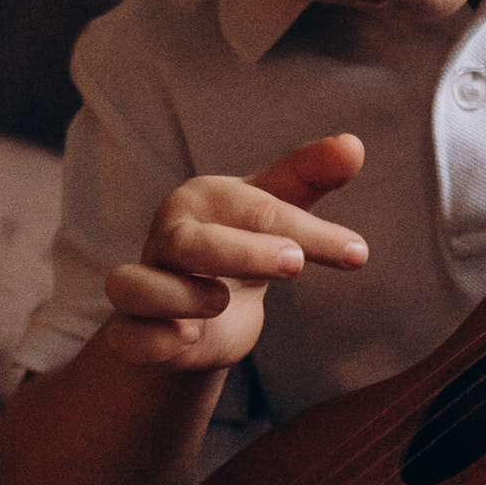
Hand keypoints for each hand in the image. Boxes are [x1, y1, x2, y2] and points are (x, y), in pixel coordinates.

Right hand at [100, 131, 368, 370]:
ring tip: (221, 301)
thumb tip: (354, 145)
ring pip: (134, 285)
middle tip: (295, 263)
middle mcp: (166, 239)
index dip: (307, 230)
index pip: (254, 209)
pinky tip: (186, 339)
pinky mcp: (132, 333)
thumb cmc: (238, 246)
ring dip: (178, 296)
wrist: (195, 312)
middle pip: (189, 242)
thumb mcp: (273, 209)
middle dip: (241, 251)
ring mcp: (143, 286)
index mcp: (202, 201)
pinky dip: (152, 340)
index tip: (358, 254)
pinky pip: (127, 337)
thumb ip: (308, 178)